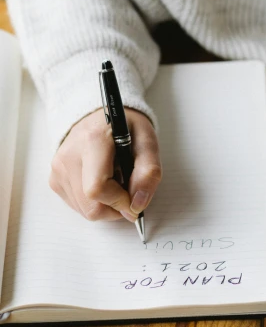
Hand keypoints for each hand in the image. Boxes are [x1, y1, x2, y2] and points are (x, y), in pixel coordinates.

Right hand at [49, 107, 161, 222]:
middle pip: (90, 206)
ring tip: (115, 181)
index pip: (97, 188)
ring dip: (105, 206)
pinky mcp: (54, 179)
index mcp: (93, 140)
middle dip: (115, 208)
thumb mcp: (147, 140)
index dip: (119, 201)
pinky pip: (76, 206)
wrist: (101, 116)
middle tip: (128, 190)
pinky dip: (93, 202)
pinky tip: (101, 182)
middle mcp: (70, 155)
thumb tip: (137, 205)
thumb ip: (149, 171)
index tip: (134, 197)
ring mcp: (59, 168)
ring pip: (84, 210)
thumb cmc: (125, 127)